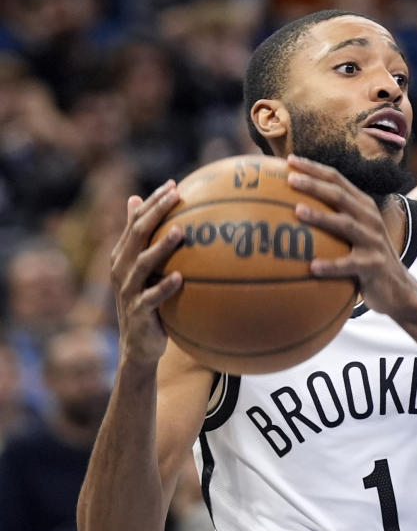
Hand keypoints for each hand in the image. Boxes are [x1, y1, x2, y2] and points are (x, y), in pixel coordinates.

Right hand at [109, 180, 183, 366]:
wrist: (139, 346)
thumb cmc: (147, 301)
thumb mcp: (143, 270)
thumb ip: (143, 239)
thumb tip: (138, 201)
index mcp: (123, 255)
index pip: (137, 221)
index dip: (153, 202)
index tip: (174, 185)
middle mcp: (121, 269)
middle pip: (138, 234)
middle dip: (156, 212)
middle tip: (177, 195)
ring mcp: (128, 290)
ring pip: (143, 263)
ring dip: (162, 247)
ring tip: (180, 231)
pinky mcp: (139, 312)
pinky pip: (152, 297)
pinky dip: (165, 286)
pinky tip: (181, 277)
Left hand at [286, 154, 416, 318]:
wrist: (398, 288)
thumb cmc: (365, 258)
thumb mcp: (354, 233)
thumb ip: (332, 219)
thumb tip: (287, 210)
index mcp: (363, 206)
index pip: (337, 180)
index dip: (315, 169)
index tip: (289, 161)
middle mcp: (370, 219)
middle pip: (340, 195)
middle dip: (315, 185)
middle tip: (290, 179)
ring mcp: (373, 241)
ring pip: (346, 224)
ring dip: (321, 217)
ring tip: (298, 211)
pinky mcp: (374, 265)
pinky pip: (349, 264)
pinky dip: (331, 265)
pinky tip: (312, 266)